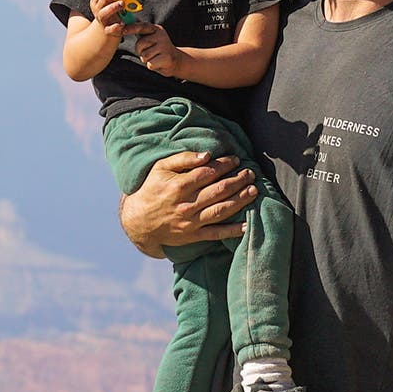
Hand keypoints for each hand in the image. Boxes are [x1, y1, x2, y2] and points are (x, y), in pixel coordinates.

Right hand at [88, 0, 133, 39]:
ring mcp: (102, 20)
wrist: (105, 31)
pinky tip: (122, 24)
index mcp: (95, 1)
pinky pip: (111, 29)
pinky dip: (116, 27)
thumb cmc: (107, 10)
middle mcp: (97, 10)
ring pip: (105, 13)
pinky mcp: (109, 31)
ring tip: (122, 3)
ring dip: (113, 7)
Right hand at [120, 149, 257, 254]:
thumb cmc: (152, 189)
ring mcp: (191, 222)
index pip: (208, 173)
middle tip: (250, 173)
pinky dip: (232, 231)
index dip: (224, 165)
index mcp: (178, 186)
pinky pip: (216, 234)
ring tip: (253, 191)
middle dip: (238, 180)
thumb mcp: (160, 168)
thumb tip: (206, 155)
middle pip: (219, 191)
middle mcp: (186, 204)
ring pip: (221, 210)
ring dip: (240, 200)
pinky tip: (247, 225)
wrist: (139, 221)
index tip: (236, 159)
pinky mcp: (193, 236)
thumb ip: (183, 159)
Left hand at [126, 23, 182, 77]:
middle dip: (140, 51)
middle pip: (140, 44)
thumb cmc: (158, 49)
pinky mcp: (167, 58)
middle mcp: (161, 36)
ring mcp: (165, 46)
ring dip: (146, 59)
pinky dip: (152, 66)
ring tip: (154, 57)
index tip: (123, 30)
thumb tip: (124, 23)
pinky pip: (150, 64)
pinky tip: (159, 63)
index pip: (142, 27)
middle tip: (149, 52)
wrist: (176, 60)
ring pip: (144, 56)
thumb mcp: (150, 37)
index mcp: (156, 29)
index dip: (131, 28)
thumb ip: (139, 31)